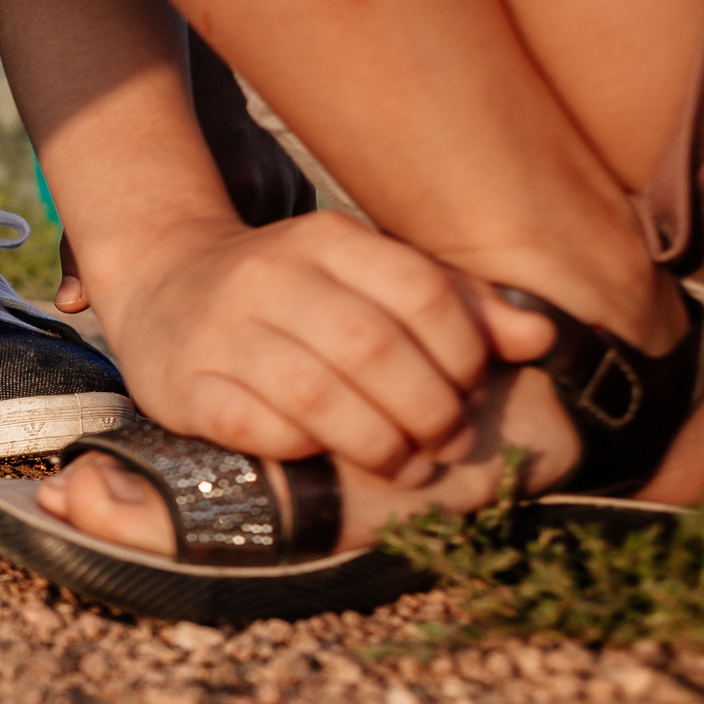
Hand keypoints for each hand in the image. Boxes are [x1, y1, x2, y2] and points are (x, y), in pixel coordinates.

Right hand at [83, 210, 553, 482]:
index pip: (421, 292)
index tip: (470, 391)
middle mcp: (269, 275)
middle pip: (373, 348)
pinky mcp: (182, 383)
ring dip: (376, 442)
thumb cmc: (289, 292)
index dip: (461, 353)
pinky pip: (253, 425)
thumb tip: (540, 338)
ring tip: (404, 465)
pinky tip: (324, 456)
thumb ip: (453, 304)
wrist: (162, 284)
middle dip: (427, 408)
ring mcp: (220, 330)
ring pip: (315, 394)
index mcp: (327, 239)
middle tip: (445, 442)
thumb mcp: (366, 277)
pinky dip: (300, 447)